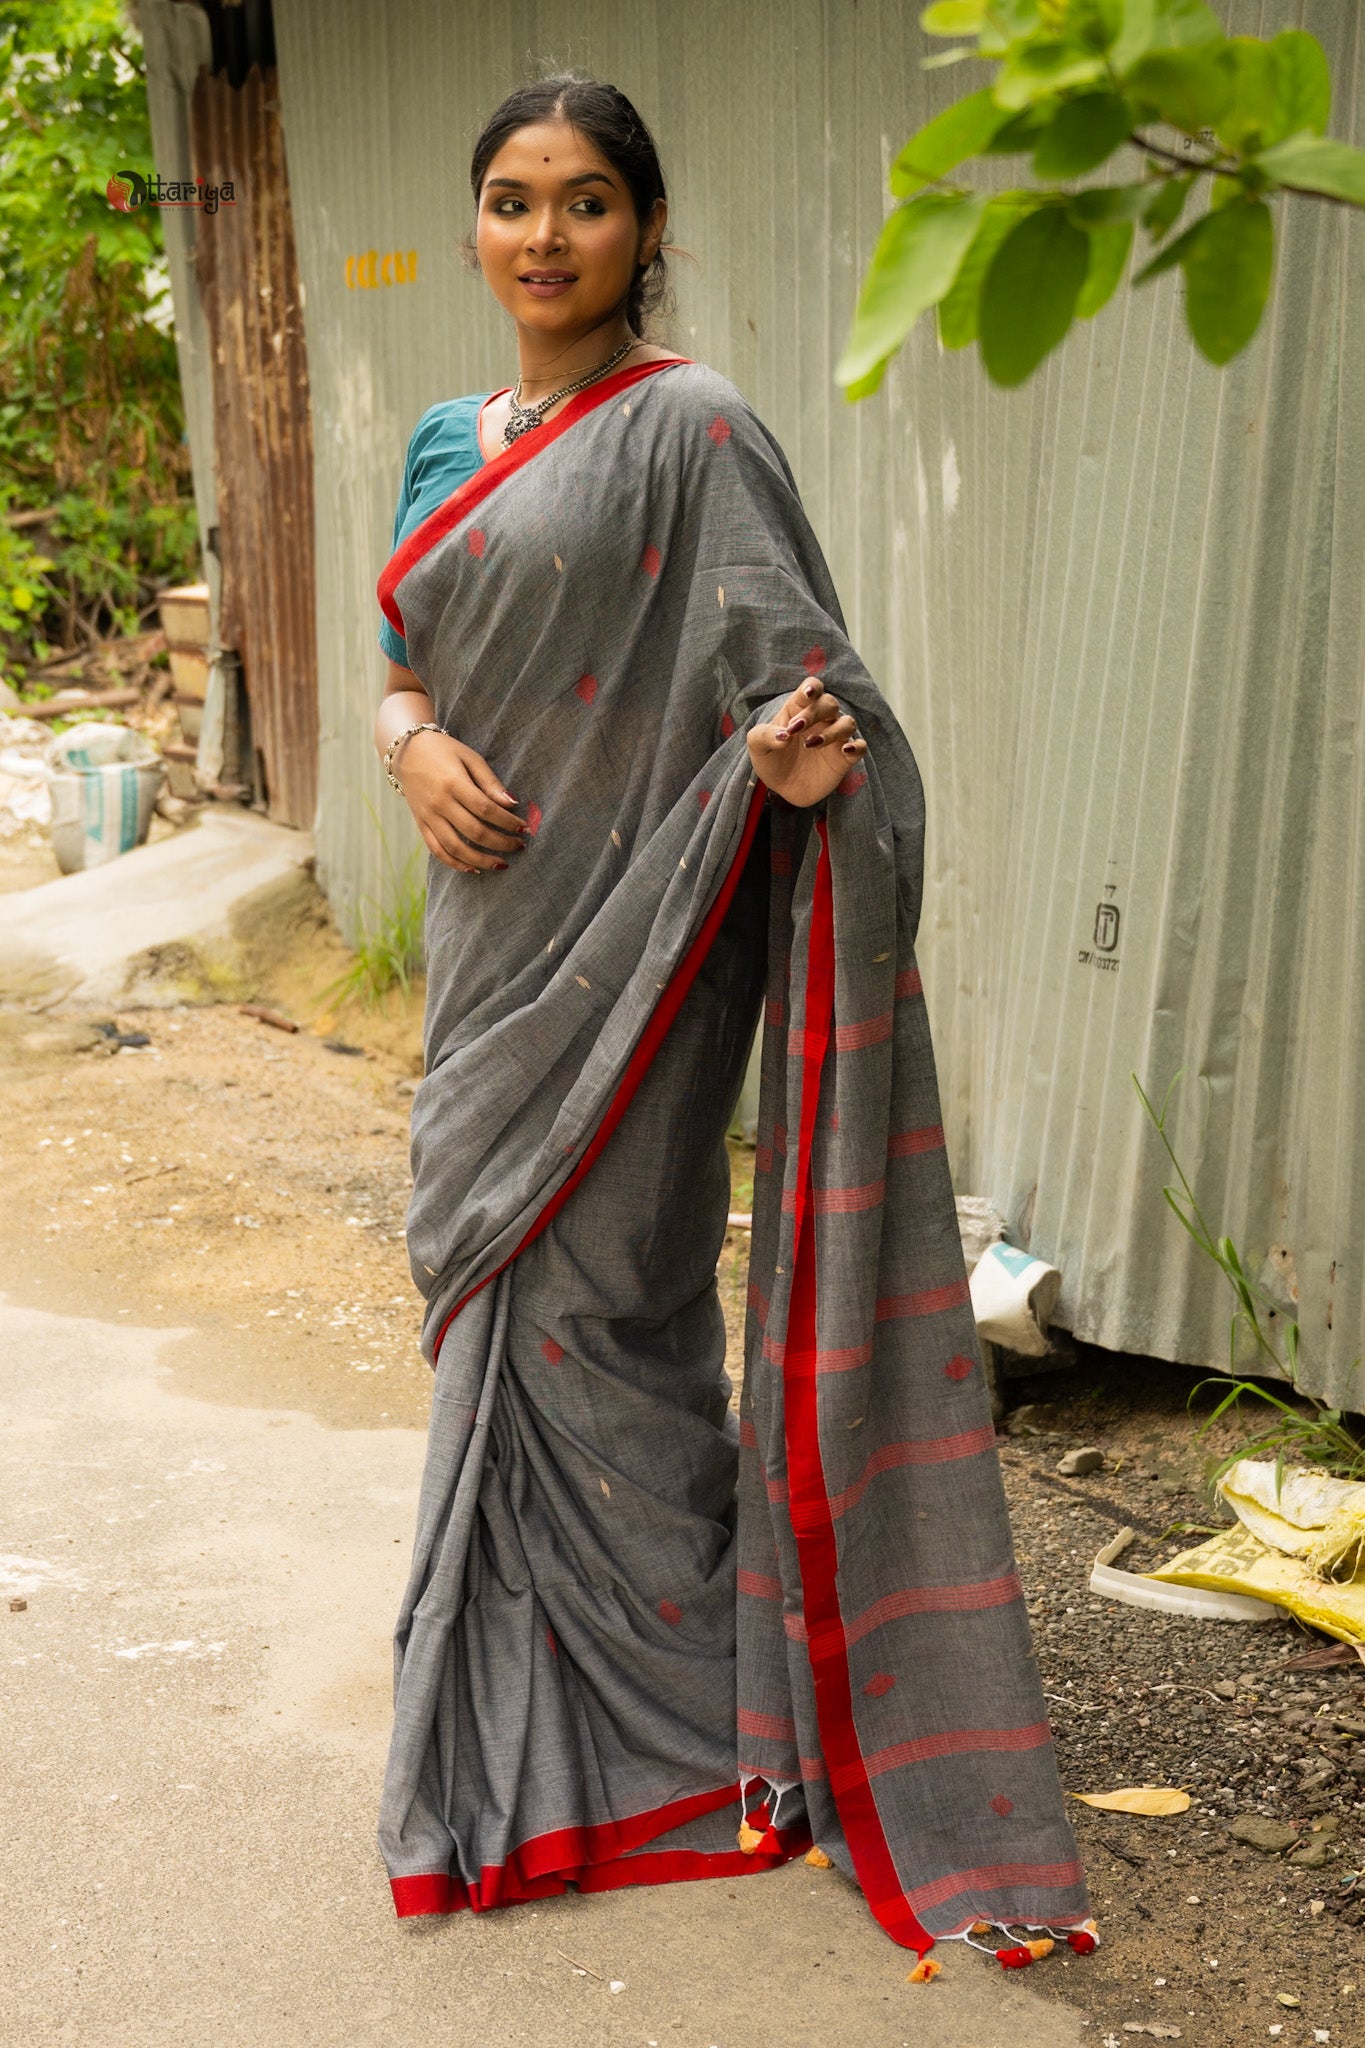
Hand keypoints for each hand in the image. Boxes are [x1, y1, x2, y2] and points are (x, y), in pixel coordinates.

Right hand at [395, 729, 529, 872]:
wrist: (407, 752)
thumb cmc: (444, 751)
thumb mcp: (470, 758)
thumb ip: (490, 782)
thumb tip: (512, 803)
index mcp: (454, 783)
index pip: (486, 809)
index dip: (507, 821)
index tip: (524, 827)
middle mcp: (439, 804)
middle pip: (474, 832)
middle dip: (501, 843)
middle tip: (519, 846)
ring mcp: (428, 817)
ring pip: (456, 848)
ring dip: (482, 861)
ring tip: (502, 864)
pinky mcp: (421, 825)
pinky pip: (437, 851)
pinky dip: (456, 864)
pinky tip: (474, 869)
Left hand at [746, 677, 867, 807]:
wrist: (782, 788)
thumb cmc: (771, 759)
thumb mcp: (757, 746)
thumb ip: (764, 735)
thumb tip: (783, 736)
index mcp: (800, 708)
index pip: (813, 688)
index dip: (813, 688)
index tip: (808, 694)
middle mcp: (821, 720)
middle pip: (830, 703)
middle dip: (815, 712)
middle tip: (796, 728)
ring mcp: (835, 738)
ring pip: (847, 723)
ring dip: (832, 731)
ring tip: (811, 744)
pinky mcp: (844, 758)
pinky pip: (860, 747)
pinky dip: (857, 747)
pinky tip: (845, 750)